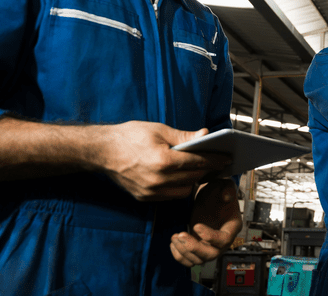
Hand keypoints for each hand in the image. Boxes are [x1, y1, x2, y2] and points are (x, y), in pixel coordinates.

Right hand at [98, 122, 231, 200]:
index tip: (226, 158)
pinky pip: (170, 196)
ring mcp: (150, 191)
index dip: (215, 160)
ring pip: (184, 191)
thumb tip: (205, 135)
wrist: (102, 151)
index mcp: (163, 160)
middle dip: (207, 170)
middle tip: (217, 163)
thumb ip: (184, 136)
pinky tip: (182, 177)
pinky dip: (179, 188)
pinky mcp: (144, 198)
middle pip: (193, 177)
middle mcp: (158, 180)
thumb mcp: (159, 130)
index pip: (198, 162)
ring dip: (193, 181)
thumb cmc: (129, 136)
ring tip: (200, 170)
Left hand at [170, 178, 241, 266]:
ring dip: (184, 251)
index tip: (196, 225)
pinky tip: (173, 243)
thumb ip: (227, 189)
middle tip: (181, 235)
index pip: (224, 240)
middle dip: (194, 248)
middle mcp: (222, 241)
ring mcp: (209, 246)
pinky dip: (179, 256)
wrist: (210, 197)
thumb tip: (227, 197)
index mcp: (232, 227)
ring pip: (199, 260)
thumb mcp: (224, 186)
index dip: (210, 236)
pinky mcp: (198, 247)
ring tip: (175, 236)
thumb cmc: (218, 192)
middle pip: (211, 255)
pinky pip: (190, 260)